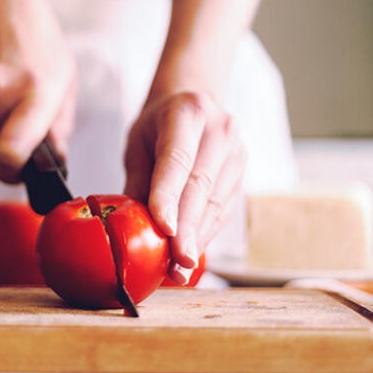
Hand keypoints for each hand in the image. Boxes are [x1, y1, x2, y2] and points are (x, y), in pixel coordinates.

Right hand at [0, 0, 75, 181]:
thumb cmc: (38, 42)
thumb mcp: (65, 81)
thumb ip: (60, 128)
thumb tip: (54, 165)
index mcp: (35, 91)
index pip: (11, 152)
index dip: (13, 173)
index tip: (21, 170)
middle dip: (1, 167)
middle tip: (16, 155)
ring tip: (6, 116)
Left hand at [123, 91, 245, 284]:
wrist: (194, 102)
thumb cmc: (158, 125)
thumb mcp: (138, 143)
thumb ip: (137, 180)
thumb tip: (130, 227)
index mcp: (188, 113)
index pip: (178, 160)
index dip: (170, 196)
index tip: (164, 229)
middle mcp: (220, 131)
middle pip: (201, 187)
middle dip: (188, 230)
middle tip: (175, 263)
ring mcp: (238, 153)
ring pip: (216, 204)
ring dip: (197, 239)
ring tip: (179, 269)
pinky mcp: (243, 174)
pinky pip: (224, 210)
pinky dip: (206, 235)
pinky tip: (191, 255)